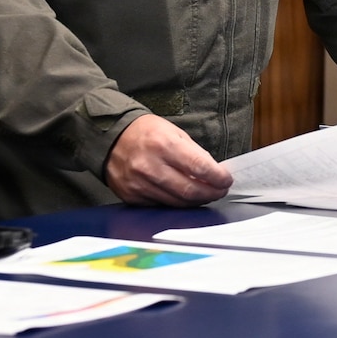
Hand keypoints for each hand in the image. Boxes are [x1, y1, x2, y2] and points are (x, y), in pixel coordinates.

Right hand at [105, 114, 232, 205]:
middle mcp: (150, 166)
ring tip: (206, 195)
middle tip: (220, 191)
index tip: (226, 180)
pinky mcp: (132, 196)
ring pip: (177, 202)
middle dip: (211, 193)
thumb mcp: (172, 132)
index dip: (218, 177)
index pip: (199, 167)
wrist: (110, 138)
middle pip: (190, 190)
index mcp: (163, 144)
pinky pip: (161, 205)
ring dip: (196, 201)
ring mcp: (139, 183)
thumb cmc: (145, 132)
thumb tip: (213, 172)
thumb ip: (193, 153)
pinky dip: (177, 203)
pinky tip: (184, 197)